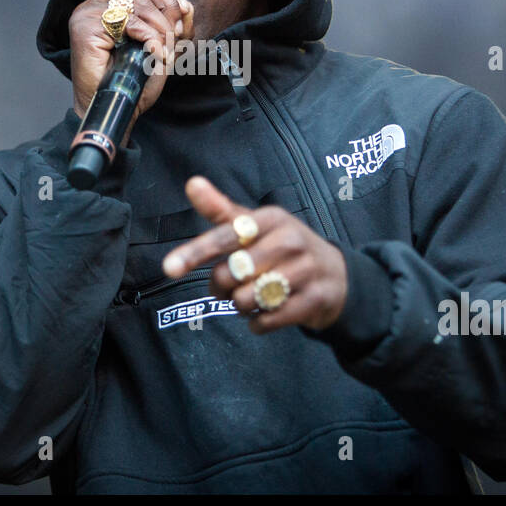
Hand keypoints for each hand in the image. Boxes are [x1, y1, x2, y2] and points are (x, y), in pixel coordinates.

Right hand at [68, 0, 193, 141]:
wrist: (116, 109)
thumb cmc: (135, 81)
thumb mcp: (162, 46)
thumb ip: (174, 24)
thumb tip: (186, 4)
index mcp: (111, 5)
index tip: (183, 13)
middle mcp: (96, 5)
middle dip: (167, 6)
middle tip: (176, 32)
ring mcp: (87, 14)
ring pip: (137, 3)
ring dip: (160, 28)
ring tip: (161, 50)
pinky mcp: (85, 28)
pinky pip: (127, 21)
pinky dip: (148, 36)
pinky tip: (152, 52)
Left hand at [162, 175, 348, 333]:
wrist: (337, 275)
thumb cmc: (283, 247)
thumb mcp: (256, 225)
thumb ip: (221, 209)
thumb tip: (191, 182)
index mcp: (270, 219)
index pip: (225, 236)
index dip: (195, 252)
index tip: (169, 268)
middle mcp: (290, 241)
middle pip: (231, 274)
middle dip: (222, 286)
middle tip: (233, 284)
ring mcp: (305, 271)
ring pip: (246, 299)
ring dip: (240, 306)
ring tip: (253, 296)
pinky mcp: (314, 300)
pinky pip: (266, 321)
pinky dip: (257, 322)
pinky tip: (266, 312)